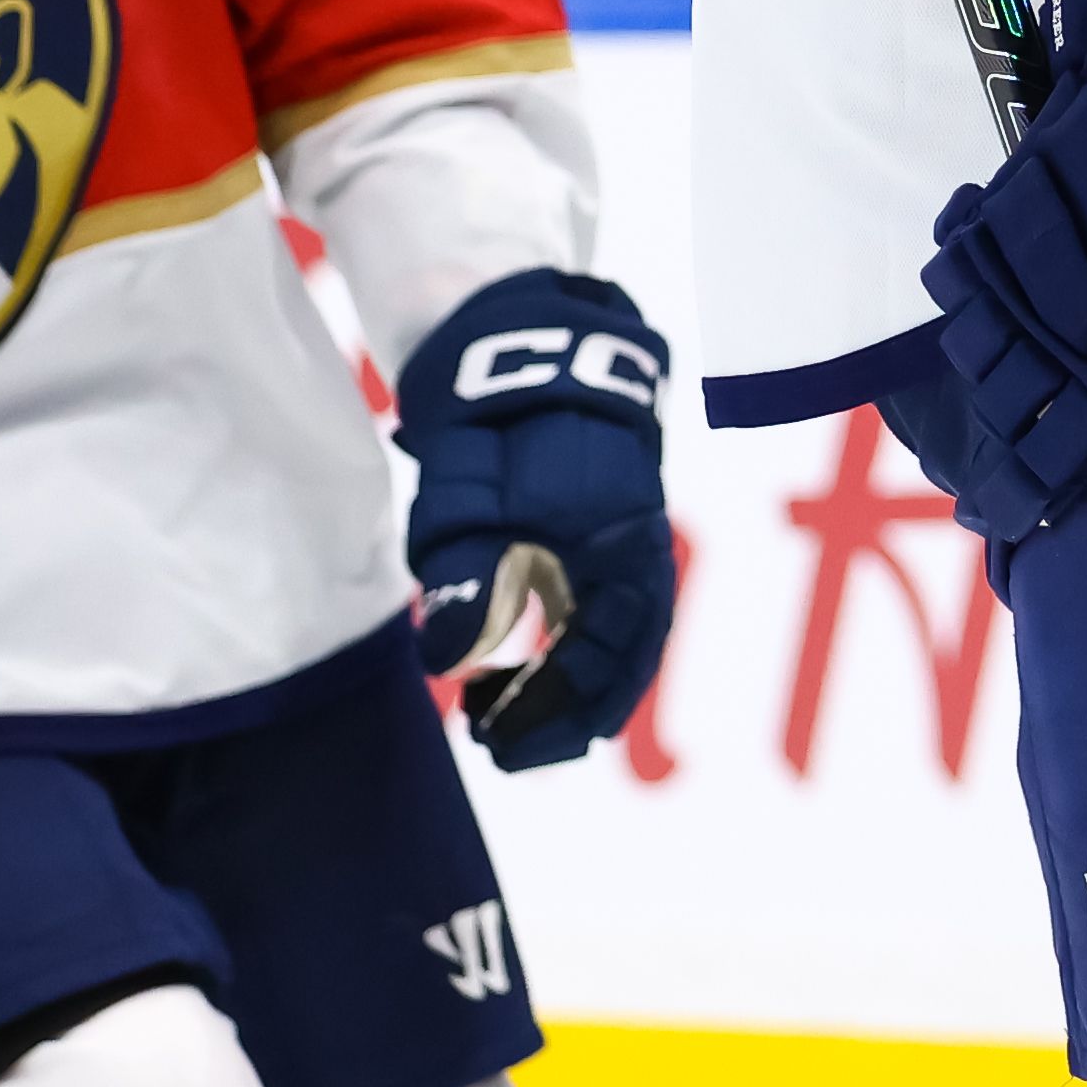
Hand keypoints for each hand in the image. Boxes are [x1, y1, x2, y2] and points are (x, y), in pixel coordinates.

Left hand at [394, 270, 677, 768]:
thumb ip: (465, 580)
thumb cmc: (496, 418)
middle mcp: (637, 549)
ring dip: (569, 683)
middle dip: (567, 714)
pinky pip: (604, 605)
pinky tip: (523, 661)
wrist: (525, 338)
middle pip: (624, 659)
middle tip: (500, 749)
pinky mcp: (605, 524)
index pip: (602, 659)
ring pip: (617, 634)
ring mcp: (626, 535)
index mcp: (619, 549)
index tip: (495, 743)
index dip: (552, 711)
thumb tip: (449, 665)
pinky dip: (571, 647)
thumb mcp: (467, 499)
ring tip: (505, 714)